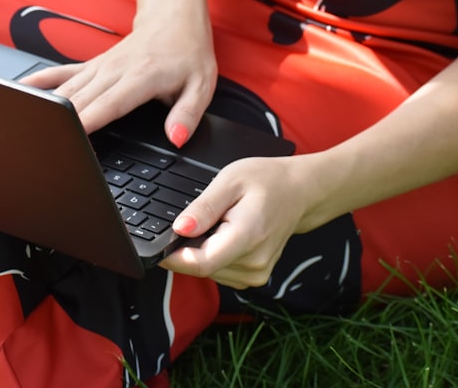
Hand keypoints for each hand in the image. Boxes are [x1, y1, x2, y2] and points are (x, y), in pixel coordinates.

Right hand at [20, 12, 216, 140]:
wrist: (174, 18)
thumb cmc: (188, 53)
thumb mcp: (201, 86)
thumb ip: (188, 114)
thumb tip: (176, 138)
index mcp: (141, 77)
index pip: (108, 105)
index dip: (88, 122)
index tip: (70, 138)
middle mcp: (115, 70)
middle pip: (80, 101)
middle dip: (59, 124)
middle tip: (40, 145)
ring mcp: (100, 66)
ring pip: (67, 89)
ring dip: (46, 108)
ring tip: (24, 125)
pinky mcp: (91, 64)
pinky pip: (61, 73)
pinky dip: (41, 82)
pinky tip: (21, 91)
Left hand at [158, 156, 312, 289]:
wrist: (298, 192)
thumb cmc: (268, 182)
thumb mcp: (230, 180)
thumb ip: (203, 207)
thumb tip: (179, 228)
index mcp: (247, 236)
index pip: (201, 263)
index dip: (173, 258)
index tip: (159, 246)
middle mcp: (254, 262)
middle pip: (202, 268)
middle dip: (189, 247)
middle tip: (198, 220)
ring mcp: (256, 273)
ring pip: (209, 271)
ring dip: (202, 251)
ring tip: (219, 224)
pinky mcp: (254, 276)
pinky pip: (220, 271)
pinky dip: (214, 255)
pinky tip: (224, 235)